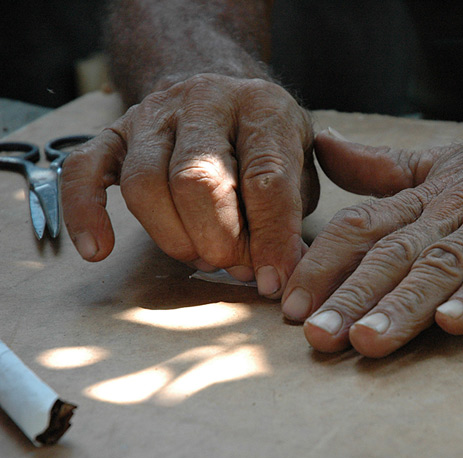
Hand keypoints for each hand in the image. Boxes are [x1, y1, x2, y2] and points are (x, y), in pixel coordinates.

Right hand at [62, 73, 317, 295]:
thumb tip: (279, 274)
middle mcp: (206, 100)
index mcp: (263, 108)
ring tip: (200, 259)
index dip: (271, 238)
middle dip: (217, 238)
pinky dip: (84, 212)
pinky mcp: (115, 131)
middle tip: (233, 266)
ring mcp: (154, 113)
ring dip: (171, 236)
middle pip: (197, 179)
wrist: (223, 95)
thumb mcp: (300, 169)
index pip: (266, 178)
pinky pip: (84, 170)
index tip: (271, 280)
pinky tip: (98, 250)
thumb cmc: (266, 145)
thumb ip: (291, 218)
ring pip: (144, 181)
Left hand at [282, 81, 462, 356]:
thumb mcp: (444, 159)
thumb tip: (324, 148)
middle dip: (349, 296)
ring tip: (368, 339)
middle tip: (315, 339)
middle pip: (392, 253)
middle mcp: (453, 209)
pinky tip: (455, 324)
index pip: (361, 229)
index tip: (288, 308)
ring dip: (403, 304)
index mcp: (426, 196)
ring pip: (442, 264)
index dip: (323, 266)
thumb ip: (382, 167)